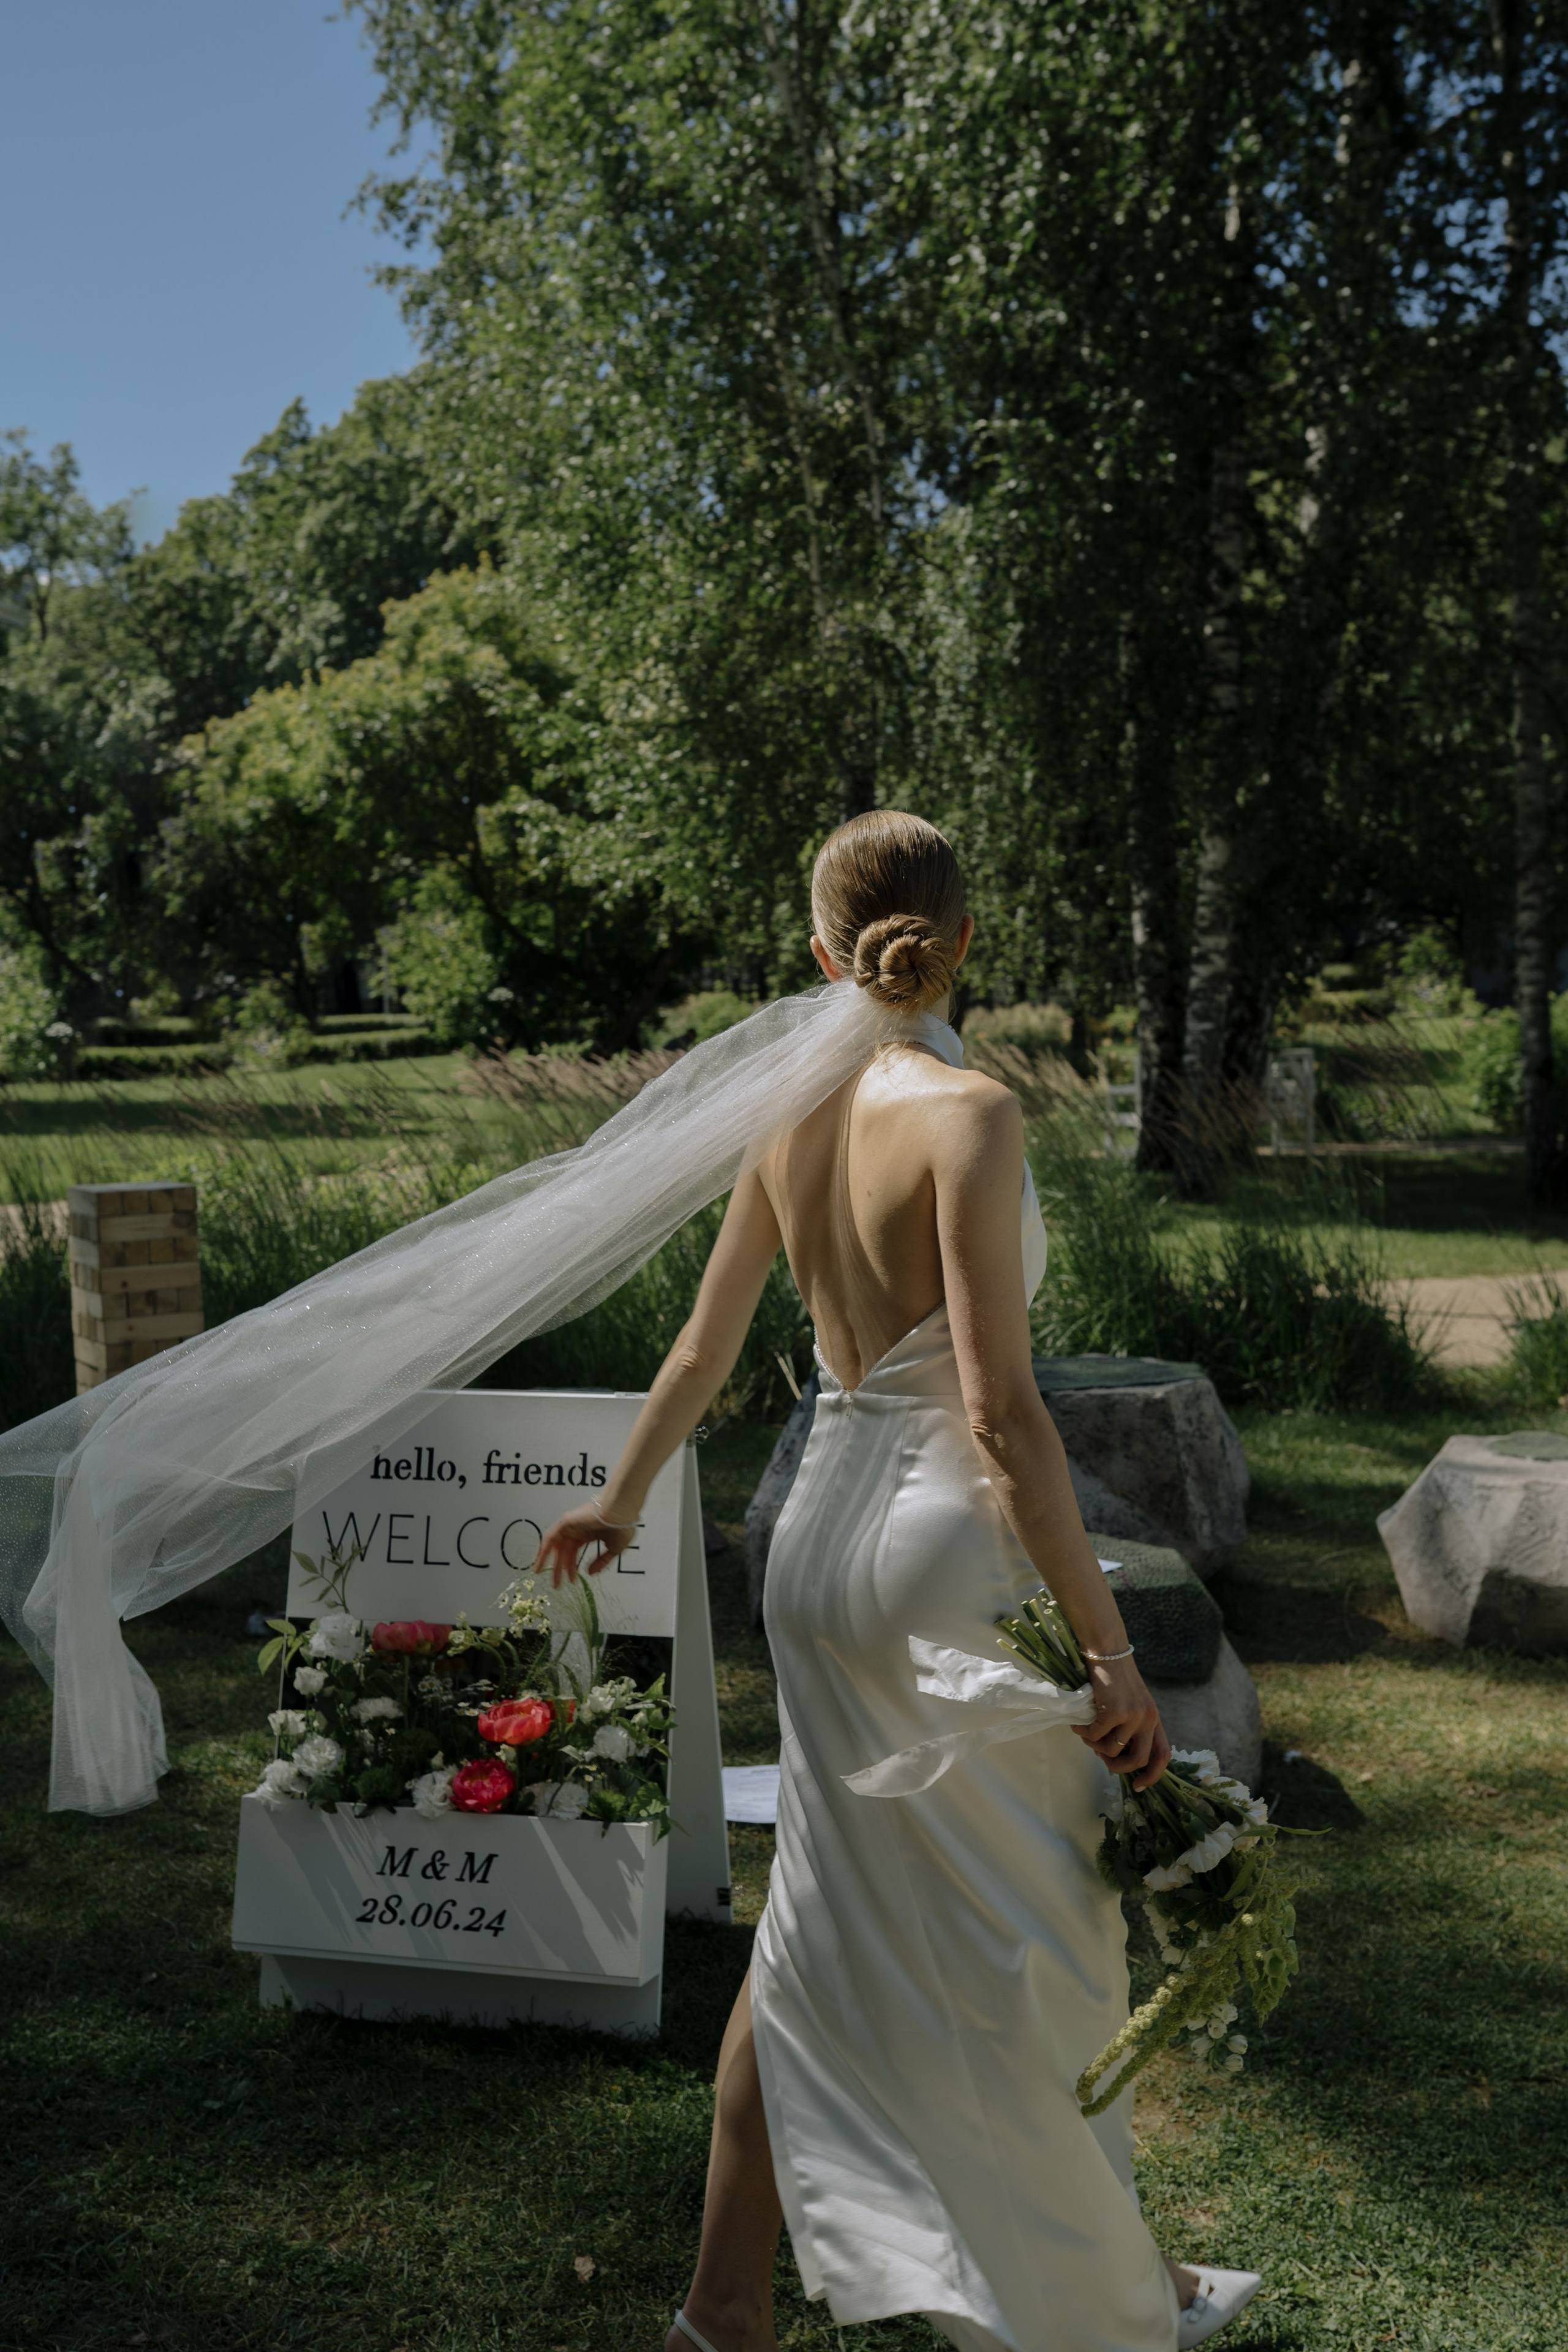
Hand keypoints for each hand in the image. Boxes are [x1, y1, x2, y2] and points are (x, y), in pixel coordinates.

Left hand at [533, 1503, 637, 1586]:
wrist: (621, 1514)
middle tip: (556, 1585)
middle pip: (563, 1552)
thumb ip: (601, 1562)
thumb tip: (590, 1573)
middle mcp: (577, 1529)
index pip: (573, 1551)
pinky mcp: (565, 1522)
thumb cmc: (621, 1527)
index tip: (572, 1581)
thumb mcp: (613, 1550)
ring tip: (540, 1574)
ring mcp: (570, 1526)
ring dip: (547, 1560)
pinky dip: (543, 1550)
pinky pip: (550, 1538)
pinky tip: (539, 1562)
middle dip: (559, 1569)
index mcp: (588, 1533)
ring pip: (554, 1545)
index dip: (571, 1567)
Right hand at [1072, 1656, 1168, 1790]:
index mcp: (1154, 1718)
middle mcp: (1148, 1718)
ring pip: (1113, 1750)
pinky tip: (1077, 1724)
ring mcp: (1133, 1715)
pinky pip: (1096, 1736)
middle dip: (1118, 1767)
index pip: (1163, 1755)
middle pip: (1138, 1760)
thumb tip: (1113, 1754)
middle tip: (1102, 1760)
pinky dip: (1084, 1734)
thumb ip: (1130, 1725)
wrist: (1107, 1650)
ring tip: (1086, 1735)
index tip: (1137, 1786)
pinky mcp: (1115, 1711)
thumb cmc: (1114, 1676)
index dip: (1152, 1775)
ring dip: (1096, 1748)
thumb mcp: (1131, 1702)